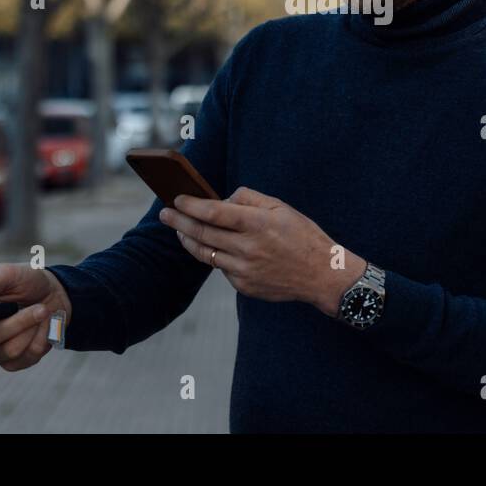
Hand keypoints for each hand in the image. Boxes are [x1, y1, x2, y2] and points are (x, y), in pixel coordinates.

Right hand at [0, 262, 72, 371]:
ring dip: (32, 328)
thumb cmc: (26, 280)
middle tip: (40, 307)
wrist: (55, 292)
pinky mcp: (16, 361)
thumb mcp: (7, 273)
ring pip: (10, 351)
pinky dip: (41, 339)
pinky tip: (43, 326)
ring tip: (41, 312)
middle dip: (19, 321)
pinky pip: (27, 358)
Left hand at [159, 186, 364, 313]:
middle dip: (179, 222)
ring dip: (188, 240)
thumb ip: (249, 199)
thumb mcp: (281, 207)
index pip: (214, 212)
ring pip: (205, 254)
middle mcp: (248, 248)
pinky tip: (211, 247)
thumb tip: (223, 200)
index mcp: (257, 224)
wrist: (321, 274)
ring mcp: (244, 270)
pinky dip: (213, 256)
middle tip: (164, 214)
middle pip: (203, 233)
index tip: (178, 199)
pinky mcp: (244, 286)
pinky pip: (221, 268)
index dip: (192, 205)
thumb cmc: (302, 236)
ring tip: (179, 231)